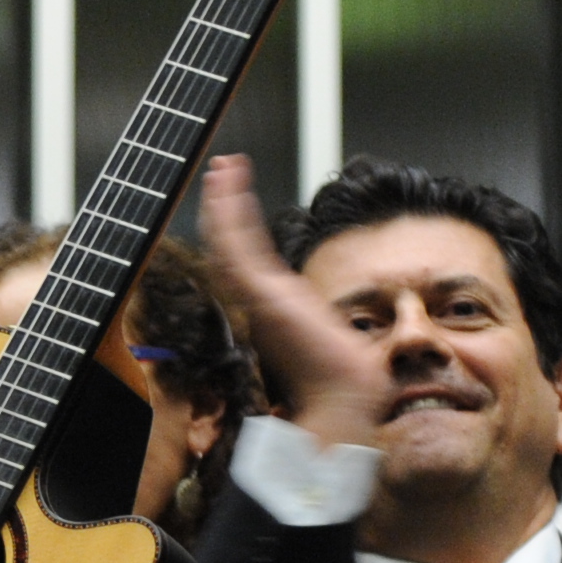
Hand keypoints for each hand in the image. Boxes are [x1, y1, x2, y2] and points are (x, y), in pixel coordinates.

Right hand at [195, 151, 383, 446]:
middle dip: (221, 207)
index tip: (234, 201)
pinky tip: (228, 179)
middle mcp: (256, 299)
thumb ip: (314, 320)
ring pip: (226, 239)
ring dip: (222, 200)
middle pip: (227, 246)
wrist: (342, 395)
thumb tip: (324, 322)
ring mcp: (255, 295)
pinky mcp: (261, 291)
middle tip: (218, 173)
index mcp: (267, 308)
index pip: (241, 262)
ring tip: (221, 167)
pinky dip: (228, 207)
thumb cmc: (338, 376)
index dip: (233, 230)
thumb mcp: (324, 336)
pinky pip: (236, 242)